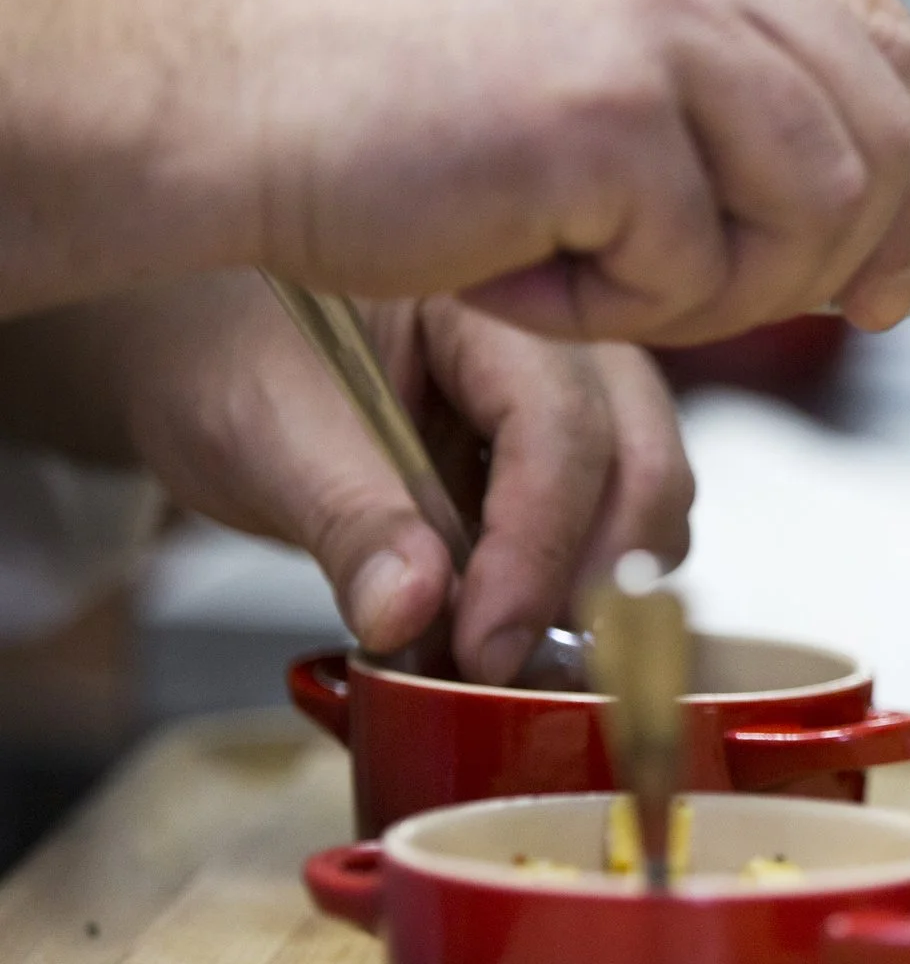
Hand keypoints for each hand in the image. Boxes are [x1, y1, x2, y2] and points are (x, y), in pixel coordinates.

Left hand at [106, 275, 694, 682]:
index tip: (486, 647)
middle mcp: (561, 337)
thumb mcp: (260, 433)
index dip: (535, 548)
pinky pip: (621, 521)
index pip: (560, 428)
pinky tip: (511, 624)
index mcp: (487, 301)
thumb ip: (346, 521)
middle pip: (644, 460)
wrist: (204, 338)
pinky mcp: (569, 453)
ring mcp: (580, 392)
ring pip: (652, 496)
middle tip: (512, 662)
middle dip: (599, 577)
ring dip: (602, 587)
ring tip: (506, 648)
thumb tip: (411, 617)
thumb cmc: (224, 354)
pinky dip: (585, 585)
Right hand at [167, 0, 909, 342]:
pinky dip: (609, 309)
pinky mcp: (612, 111)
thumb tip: (877, 227)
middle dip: (821, 262)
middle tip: (708, 304)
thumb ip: (733, 93)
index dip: (903, 183)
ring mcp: (661, 13)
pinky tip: (514, 269)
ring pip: (813, 214)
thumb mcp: (596, 41)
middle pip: (879, 140)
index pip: (886, 51)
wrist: (217, 95)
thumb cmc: (383, 93)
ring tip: (589, 278)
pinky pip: (695, 271)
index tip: (881, 278)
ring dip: (714, 293)